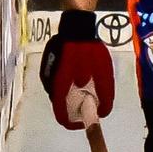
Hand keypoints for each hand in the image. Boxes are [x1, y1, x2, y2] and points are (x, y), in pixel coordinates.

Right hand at [39, 10, 113, 127]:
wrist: (75, 27)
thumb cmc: (88, 49)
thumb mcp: (102, 72)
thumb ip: (104, 93)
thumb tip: (103, 111)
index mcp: (62, 86)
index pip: (61, 114)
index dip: (71, 123)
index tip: (82, 124)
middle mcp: (51, 83)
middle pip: (60, 105)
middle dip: (73, 108)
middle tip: (88, 104)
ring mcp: (48, 75)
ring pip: (58, 94)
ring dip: (70, 96)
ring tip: (85, 90)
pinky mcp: (49, 67)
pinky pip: (58, 83)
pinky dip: (67, 86)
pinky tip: (78, 79)